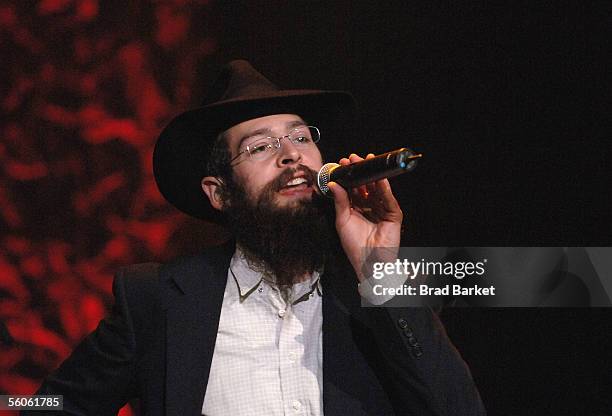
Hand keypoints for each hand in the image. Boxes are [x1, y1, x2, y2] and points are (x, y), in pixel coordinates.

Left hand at [328, 153, 402, 281]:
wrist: (367, 262)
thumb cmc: (354, 245)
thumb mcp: (343, 220)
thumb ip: (340, 201)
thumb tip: (333, 184)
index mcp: (357, 208)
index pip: (354, 188)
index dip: (350, 176)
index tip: (343, 163)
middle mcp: (370, 207)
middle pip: (366, 185)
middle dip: (361, 171)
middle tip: (354, 158)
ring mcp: (382, 210)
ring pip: (378, 189)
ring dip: (373, 176)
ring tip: (366, 162)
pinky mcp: (393, 215)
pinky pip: (388, 200)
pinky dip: (384, 189)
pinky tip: (379, 179)